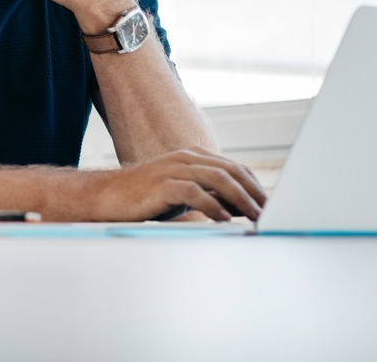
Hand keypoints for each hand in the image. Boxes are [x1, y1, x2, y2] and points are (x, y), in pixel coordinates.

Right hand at [86, 148, 267, 221]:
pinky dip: (212, 206)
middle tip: (269, 211)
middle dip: (253, 191)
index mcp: (192, 157)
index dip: (255, 185)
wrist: (107, 197)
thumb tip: (240, 206)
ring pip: (217, 178)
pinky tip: (224, 219)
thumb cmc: (146, 197)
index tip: (269, 204)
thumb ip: (208, 194)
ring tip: (254, 215)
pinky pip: (193, 192)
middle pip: (230, 170)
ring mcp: (173, 169)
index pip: (233, 167)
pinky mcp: (161, 185)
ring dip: (240, 198)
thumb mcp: (182, 194)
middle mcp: (185, 158)